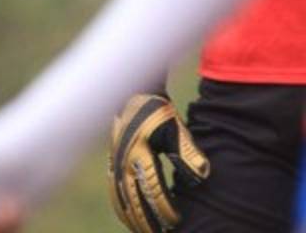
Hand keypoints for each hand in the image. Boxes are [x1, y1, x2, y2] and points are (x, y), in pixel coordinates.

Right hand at [107, 93, 208, 232]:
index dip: (165, 208)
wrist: (133, 96)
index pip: (153, 190)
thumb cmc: (159, 114)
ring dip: (131, 217)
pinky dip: (120, 207)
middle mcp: (123, 161)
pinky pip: (114, 190)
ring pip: (120, 198)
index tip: (177, 220)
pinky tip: (128, 216)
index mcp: (139, 154)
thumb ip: (188, 152)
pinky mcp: (112, 163)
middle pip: (133, 200)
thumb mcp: (176, 129)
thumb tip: (202, 175)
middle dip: (147, 221)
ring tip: (144, 231)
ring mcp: (115, 162)